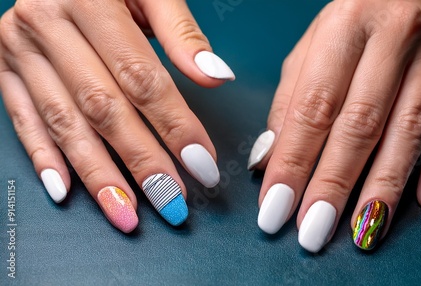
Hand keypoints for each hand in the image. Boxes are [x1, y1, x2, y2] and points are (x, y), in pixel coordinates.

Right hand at [0, 0, 234, 232]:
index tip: (200, 163)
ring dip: (98, 173)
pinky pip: (22, 120)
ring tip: (127, 212)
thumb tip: (216, 77)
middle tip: (170, 199)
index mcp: (89, 0)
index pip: (140, 77)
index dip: (173, 124)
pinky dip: (45, 158)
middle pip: (103, 107)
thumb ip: (181, 34)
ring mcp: (19, 50)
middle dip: (140, 160)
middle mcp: (47, 24)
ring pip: (64, 123)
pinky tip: (68, 191)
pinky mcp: (4, 71)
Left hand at [248, 0, 420, 251]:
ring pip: (408, 132)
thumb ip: (288, 105)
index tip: (276, 205)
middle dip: (335, 184)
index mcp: (345, 27)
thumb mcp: (307, 52)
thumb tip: (268, 162)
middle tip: (314, 229)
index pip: (314, 106)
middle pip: (360, 124)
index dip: (294, 161)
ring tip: (363, 230)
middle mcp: (394, 38)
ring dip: (384, 187)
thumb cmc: (348, 27)